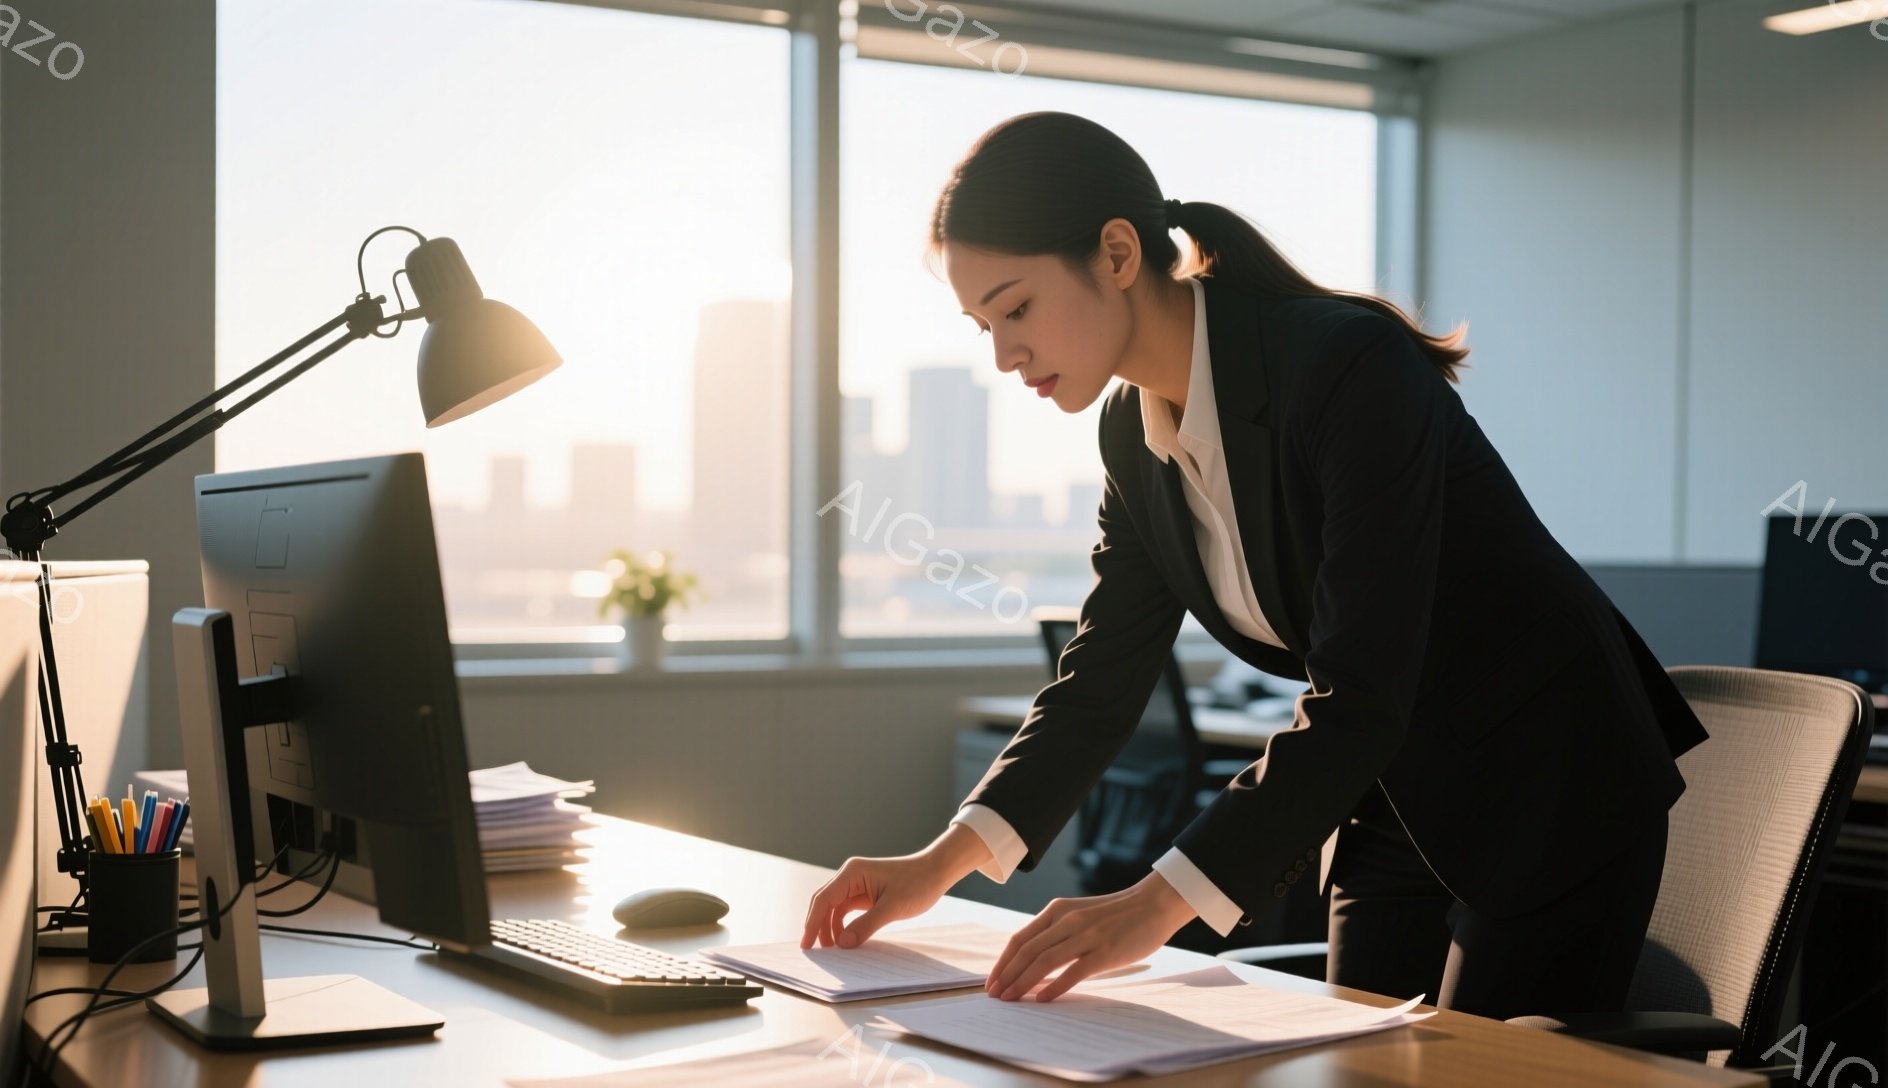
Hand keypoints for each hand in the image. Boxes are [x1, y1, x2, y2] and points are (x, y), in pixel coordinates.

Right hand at [800, 852, 952, 949]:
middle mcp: (850, 876)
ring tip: (832, 950)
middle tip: (814, 952)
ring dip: (830, 928)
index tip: (807, 945)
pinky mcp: (865, 893)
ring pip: (833, 908)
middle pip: (824, 903)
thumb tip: (843, 944)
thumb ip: (866, 926)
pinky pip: (846, 910)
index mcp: (852, 872)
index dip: (812, 923)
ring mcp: (856, 884)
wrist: (936, 872)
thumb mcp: (892, 908)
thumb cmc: (917, 884)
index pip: (824, 899)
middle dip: (817, 926)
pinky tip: (845, 940)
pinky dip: (842, 925)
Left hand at [986, 872, 1197, 1002]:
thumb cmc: (1117, 914)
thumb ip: (1058, 930)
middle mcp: (1067, 920)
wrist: (1154, 904)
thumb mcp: (1080, 913)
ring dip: (1023, 983)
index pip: (1020, 938)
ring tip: (1011, 1000)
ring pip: (1044, 962)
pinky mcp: (1104, 951)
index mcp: (1057, 910)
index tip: (992, 981)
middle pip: (1027, 952)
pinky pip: (1073, 972)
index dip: (1003, 962)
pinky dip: (1054, 987)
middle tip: (995, 996)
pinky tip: (1043, 1000)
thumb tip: (1033, 959)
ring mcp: (1086, 935)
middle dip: (1007, 976)